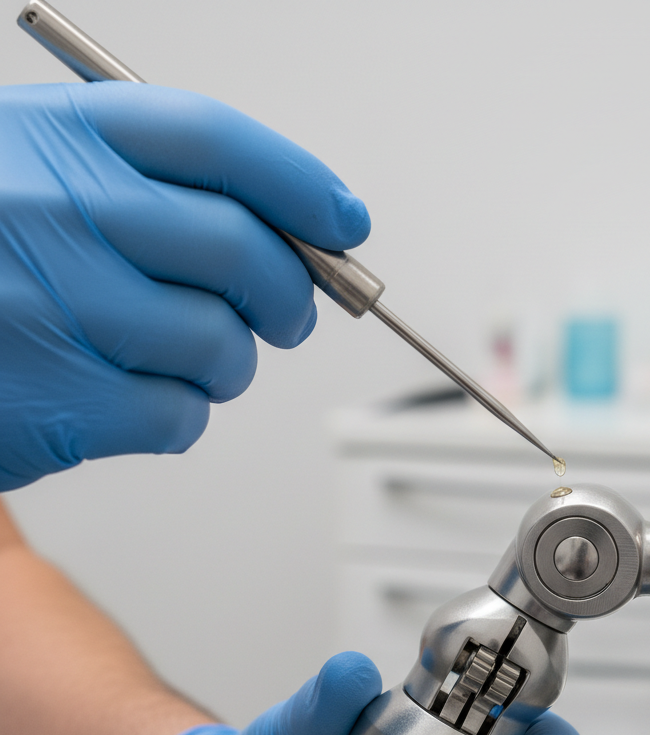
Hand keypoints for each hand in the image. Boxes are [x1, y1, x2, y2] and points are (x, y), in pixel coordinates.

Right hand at [0, 82, 368, 490]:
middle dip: (293, 294)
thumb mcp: (37, 171)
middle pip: (244, 252)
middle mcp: (59, 210)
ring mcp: (55, 307)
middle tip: (292, 314)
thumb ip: (152, 184)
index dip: (301, 185)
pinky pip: (180, 416)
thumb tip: (299, 231)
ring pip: (221, 347)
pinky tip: (131, 396)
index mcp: (60, 136)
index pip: (218, 143)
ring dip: (228, 364)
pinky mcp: (59, 402)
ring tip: (183, 357)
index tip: (345, 223)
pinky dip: (178, 415)